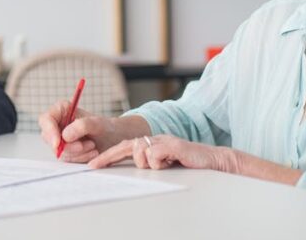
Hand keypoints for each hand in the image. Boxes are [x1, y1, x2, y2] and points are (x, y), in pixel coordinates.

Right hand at [38, 100, 138, 162]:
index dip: (49, 131)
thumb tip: (65, 135)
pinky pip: (67, 159)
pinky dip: (80, 158)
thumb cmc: (105, 127)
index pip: (46, 120)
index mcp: (62, 110)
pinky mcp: (65, 151)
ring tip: (92, 146)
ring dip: (78, 152)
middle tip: (85, 145)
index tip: (58, 142)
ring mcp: (60, 139)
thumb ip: (82, 125)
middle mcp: (58, 124)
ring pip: (59, 151)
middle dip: (68, 146)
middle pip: (50, 138)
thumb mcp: (97, 123)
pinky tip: (91, 152)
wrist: (113, 139)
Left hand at [88, 134, 236, 171]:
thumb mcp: (164, 163)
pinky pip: (154, 155)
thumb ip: (150, 162)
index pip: (124, 147)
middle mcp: (155, 138)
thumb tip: (136, 164)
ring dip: (148, 163)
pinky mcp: (173, 144)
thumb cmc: (188, 163)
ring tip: (164, 164)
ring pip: (140, 151)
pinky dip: (159, 163)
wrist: (213, 160)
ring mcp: (164, 140)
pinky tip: (171, 162)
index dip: (108, 155)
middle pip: (128, 146)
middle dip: (113, 157)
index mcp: (151, 143)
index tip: (93, 165)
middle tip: (105, 166)